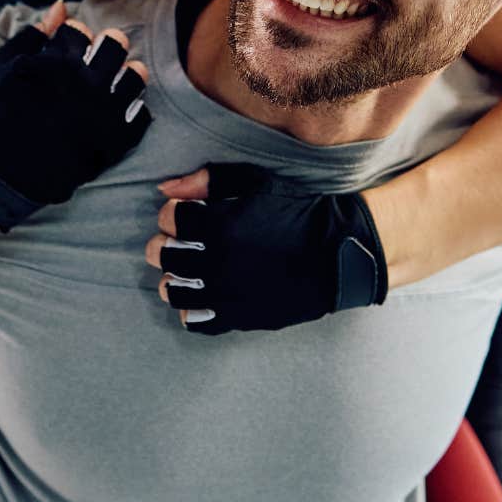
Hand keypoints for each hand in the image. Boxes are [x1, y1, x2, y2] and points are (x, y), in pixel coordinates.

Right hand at [0, 1, 152, 230]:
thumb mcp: (5, 66)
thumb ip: (33, 33)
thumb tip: (61, 5)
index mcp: (60, 61)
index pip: (81, 30)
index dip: (76, 35)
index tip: (72, 47)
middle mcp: (86, 83)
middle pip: (115, 44)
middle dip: (108, 44)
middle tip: (102, 56)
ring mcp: (103, 113)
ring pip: (135, 77)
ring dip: (128, 73)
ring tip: (117, 80)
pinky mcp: (114, 143)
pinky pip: (142, 116)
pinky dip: (134, 111)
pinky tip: (120, 111)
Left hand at [143, 163, 385, 333]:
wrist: (338, 252)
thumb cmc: (296, 211)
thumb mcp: (256, 182)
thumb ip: (208, 180)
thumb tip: (164, 190)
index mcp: (222, 224)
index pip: (169, 218)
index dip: (174, 213)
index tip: (186, 214)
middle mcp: (220, 261)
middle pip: (163, 254)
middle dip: (166, 243)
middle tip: (179, 241)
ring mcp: (229, 293)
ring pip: (173, 290)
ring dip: (173, 276)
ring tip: (185, 270)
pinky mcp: (240, 317)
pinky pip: (196, 321)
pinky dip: (191, 309)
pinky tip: (200, 295)